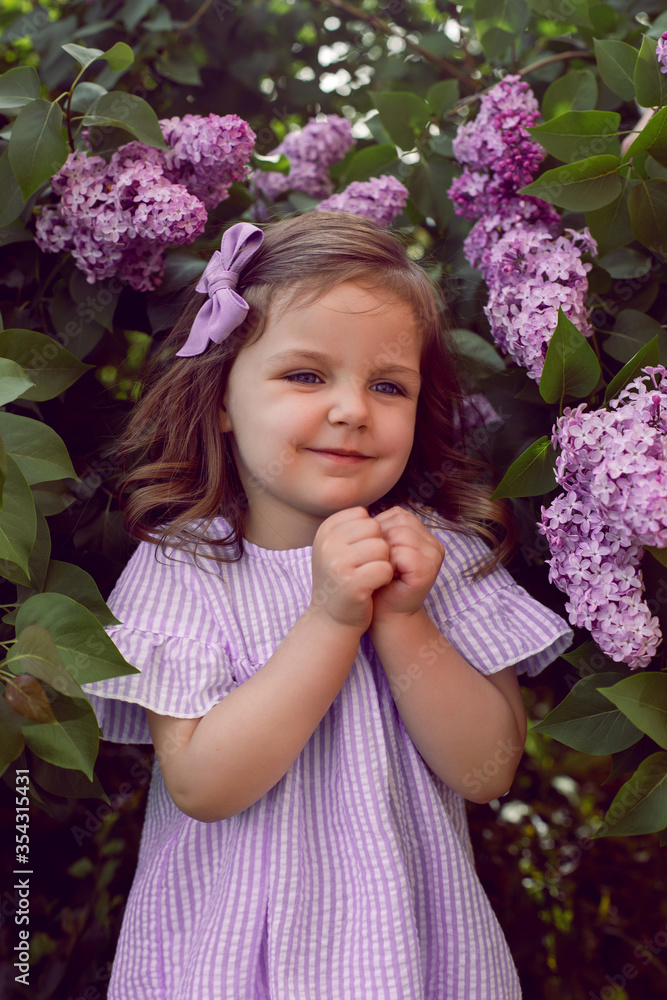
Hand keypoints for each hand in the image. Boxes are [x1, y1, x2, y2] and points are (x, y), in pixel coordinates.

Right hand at [308, 506, 393, 632]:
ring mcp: (338, 562)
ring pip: (383, 548)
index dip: (370, 535)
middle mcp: (327, 543)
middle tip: (366, 566)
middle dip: (379, 548)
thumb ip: (353, 527)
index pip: (364, 516)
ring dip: (383, 563)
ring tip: (369, 577)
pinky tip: (373, 587)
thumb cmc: (341, 579)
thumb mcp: (337, 548)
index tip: (358, 554)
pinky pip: (385, 568)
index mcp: (325, 530)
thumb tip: (381, 513)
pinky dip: (385, 578)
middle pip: (375, 529)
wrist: (331, 618)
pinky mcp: (352, 583)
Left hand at [369, 507, 444, 624]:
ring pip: (400, 535)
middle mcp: (434, 542)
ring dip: (383, 552)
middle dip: (380, 539)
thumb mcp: (379, 549)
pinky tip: (386, 576)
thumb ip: (380, 528)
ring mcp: (434, 556)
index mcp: (424, 533)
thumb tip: (363, 511)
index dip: (379, 530)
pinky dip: (388, 563)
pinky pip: (402, 553)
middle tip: (375, 562)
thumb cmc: (378, 580)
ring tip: (381, 568)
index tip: (374, 552)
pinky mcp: (428, 569)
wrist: (384, 613)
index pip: (397, 514)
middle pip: (399, 522)